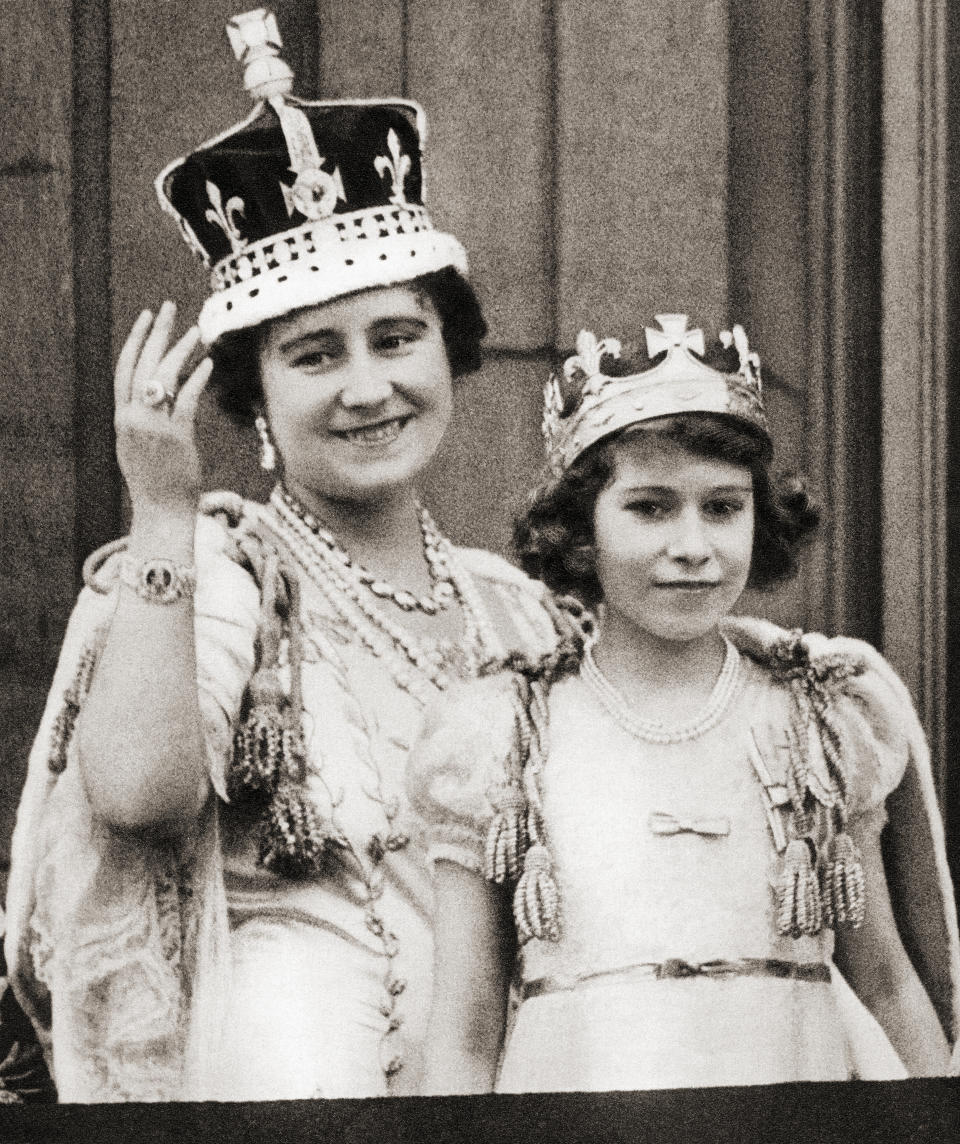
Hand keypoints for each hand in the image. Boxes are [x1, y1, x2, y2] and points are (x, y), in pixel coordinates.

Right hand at [114, 301, 213, 516]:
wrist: (160, 511)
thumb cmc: (155, 480)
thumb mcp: (138, 445)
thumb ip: (142, 418)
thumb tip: (156, 393)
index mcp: (122, 419)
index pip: (124, 369)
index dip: (135, 340)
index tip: (146, 316)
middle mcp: (133, 419)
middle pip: (142, 365)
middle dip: (157, 332)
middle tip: (169, 306)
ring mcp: (153, 428)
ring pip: (163, 378)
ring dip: (180, 351)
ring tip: (196, 331)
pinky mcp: (176, 438)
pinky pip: (186, 401)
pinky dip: (196, 380)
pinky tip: (208, 365)